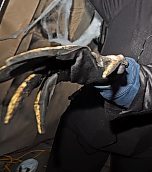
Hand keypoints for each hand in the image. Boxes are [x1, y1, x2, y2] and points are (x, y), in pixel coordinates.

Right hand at [0, 45, 127, 132]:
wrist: (113, 74)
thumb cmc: (114, 67)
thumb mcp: (117, 65)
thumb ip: (117, 64)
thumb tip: (119, 64)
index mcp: (73, 53)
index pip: (48, 54)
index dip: (30, 57)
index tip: (13, 62)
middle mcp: (62, 60)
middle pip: (35, 64)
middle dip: (16, 70)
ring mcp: (58, 68)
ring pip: (35, 81)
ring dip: (21, 95)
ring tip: (9, 111)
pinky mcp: (59, 77)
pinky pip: (44, 90)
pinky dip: (39, 103)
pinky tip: (37, 118)